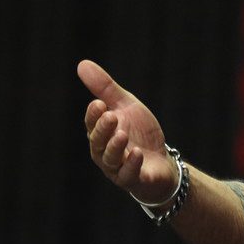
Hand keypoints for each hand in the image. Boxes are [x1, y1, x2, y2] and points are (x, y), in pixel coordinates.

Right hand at [78, 59, 178, 205]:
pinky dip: (131, 164)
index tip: (99, 104)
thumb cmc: (139, 133)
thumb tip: (82, 64)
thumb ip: (105, 88)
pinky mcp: (133, 179)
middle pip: (97, 142)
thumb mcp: (125, 105)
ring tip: (122, 134)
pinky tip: (136, 153)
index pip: (91, 124)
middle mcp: (104, 152)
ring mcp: (117, 168)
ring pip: (109, 160)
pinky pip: (128, 175)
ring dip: (115, 147)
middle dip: (102, 130)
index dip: (93, 115)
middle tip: (111, 116)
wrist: (161, 161)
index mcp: (100, 133)